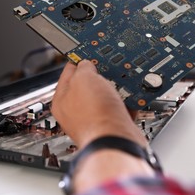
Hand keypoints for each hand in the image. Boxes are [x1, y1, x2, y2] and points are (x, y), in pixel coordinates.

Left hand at [51, 60, 153, 193]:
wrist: (116, 141)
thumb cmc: (95, 115)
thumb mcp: (84, 78)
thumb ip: (83, 67)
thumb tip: (87, 64)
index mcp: (62, 100)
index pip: (69, 72)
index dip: (81, 60)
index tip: (91, 53)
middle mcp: (76, 111)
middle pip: (89, 85)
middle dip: (101, 75)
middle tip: (110, 67)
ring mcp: (95, 119)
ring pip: (107, 96)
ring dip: (116, 88)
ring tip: (123, 83)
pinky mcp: (112, 126)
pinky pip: (121, 108)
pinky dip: (128, 102)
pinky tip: (132, 97)